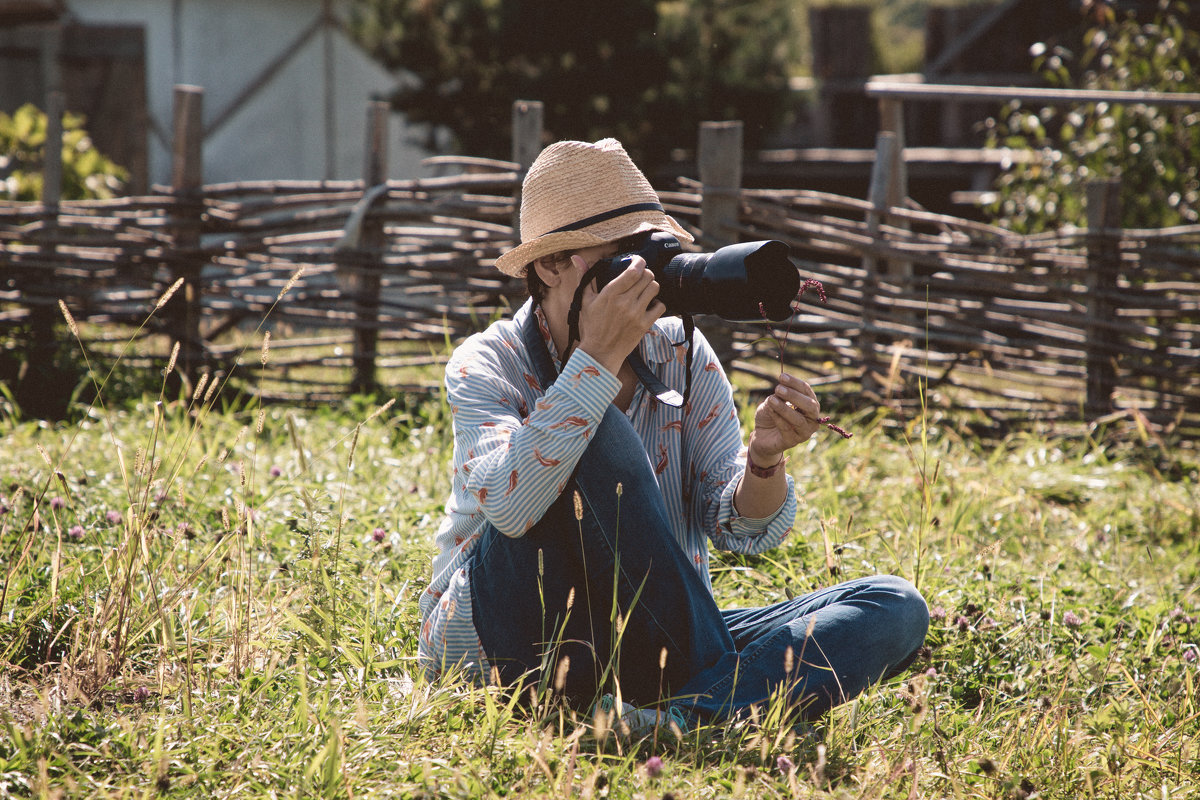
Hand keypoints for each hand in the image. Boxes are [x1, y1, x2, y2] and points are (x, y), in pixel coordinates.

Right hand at [576, 255, 665, 374]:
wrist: (600, 352)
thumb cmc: (592, 326)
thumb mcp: (585, 300)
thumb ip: (585, 277)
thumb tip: (576, 258)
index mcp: (610, 293)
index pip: (634, 270)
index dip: (639, 262)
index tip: (638, 262)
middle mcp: (624, 302)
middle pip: (647, 276)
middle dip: (645, 273)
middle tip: (640, 278)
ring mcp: (636, 314)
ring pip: (655, 288)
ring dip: (651, 287)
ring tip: (644, 291)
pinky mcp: (644, 325)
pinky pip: (660, 306)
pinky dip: (657, 304)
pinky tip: (648, 305)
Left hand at [748, 373, 820, 467]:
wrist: (761, 435)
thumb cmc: (771, 414)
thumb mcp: (773, 400)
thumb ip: (779, 395)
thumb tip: (782, 388)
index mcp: (809, 404)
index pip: (807, 391)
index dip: (795, 383)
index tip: (782, 377)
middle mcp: (811, 418)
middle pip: (810, 405)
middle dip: (794, 395)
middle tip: (778, 388)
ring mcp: (804, 432)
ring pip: (798, 419)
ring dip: (784, 408)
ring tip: (771, 399)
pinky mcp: (793, 441)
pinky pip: (787, 429)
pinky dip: (778, 418)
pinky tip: (770, 410)